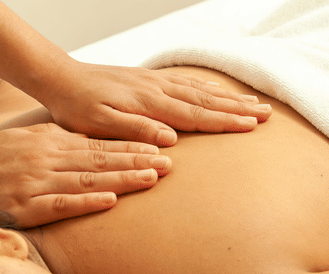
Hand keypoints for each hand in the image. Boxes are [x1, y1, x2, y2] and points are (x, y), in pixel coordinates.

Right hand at [0, 123, 171, 227]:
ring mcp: (36, 184)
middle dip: (136, 160)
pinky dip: (86, 202)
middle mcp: (45, 159)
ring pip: (87, 180)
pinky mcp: (26, 208)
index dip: (130, 145)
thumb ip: (54, 140)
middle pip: (99, 160)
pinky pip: (61, 205)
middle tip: (169, 163)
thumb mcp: (23, 140)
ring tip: (151, 179)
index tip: (158, 148)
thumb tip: (85, 140)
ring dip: (121, 180)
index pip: (96, 143)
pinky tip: (110, 201)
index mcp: (48, 142)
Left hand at [40, 62, 271, 145]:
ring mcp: (155, 83)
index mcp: (149, 104)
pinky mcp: (148, 80)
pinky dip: (207, 86)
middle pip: (206, 101)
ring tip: (254, 103)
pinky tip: (217, 89)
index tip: (252, 127)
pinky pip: (186, 82)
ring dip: (228, 98)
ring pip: (200, 90)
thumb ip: (134, 131)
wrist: (60, 79)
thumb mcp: (99, 125)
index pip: (195, 116)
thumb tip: (170, 139)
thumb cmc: (76, 108)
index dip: (225, 122)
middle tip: (268, 115)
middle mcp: (157, 90)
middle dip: (238, 109)